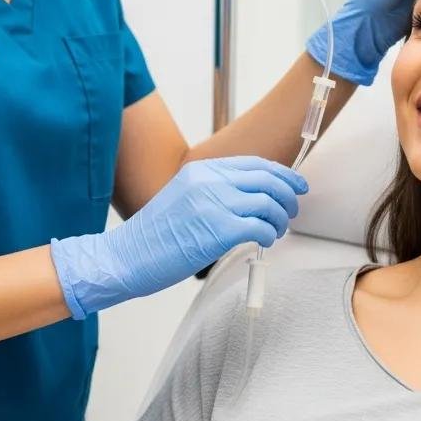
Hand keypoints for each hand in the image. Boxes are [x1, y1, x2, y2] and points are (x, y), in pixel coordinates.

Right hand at [49, 156, 306, 319]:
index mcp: (200, 170)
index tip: (296, 185)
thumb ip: (212, 192)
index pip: (254, 164)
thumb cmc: (153, 236)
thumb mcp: (182, 197)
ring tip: (276, 231)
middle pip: (267, 179)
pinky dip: (270, 235)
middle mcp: (209, 181)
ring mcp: (215, 203)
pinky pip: (261, 227)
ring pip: (269, 202)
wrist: (125, 256)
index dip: (281, 174)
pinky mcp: (219, 230)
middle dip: (289, 195)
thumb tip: (248, 199)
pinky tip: (265, 242)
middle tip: (292, 211)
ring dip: (281, 219)